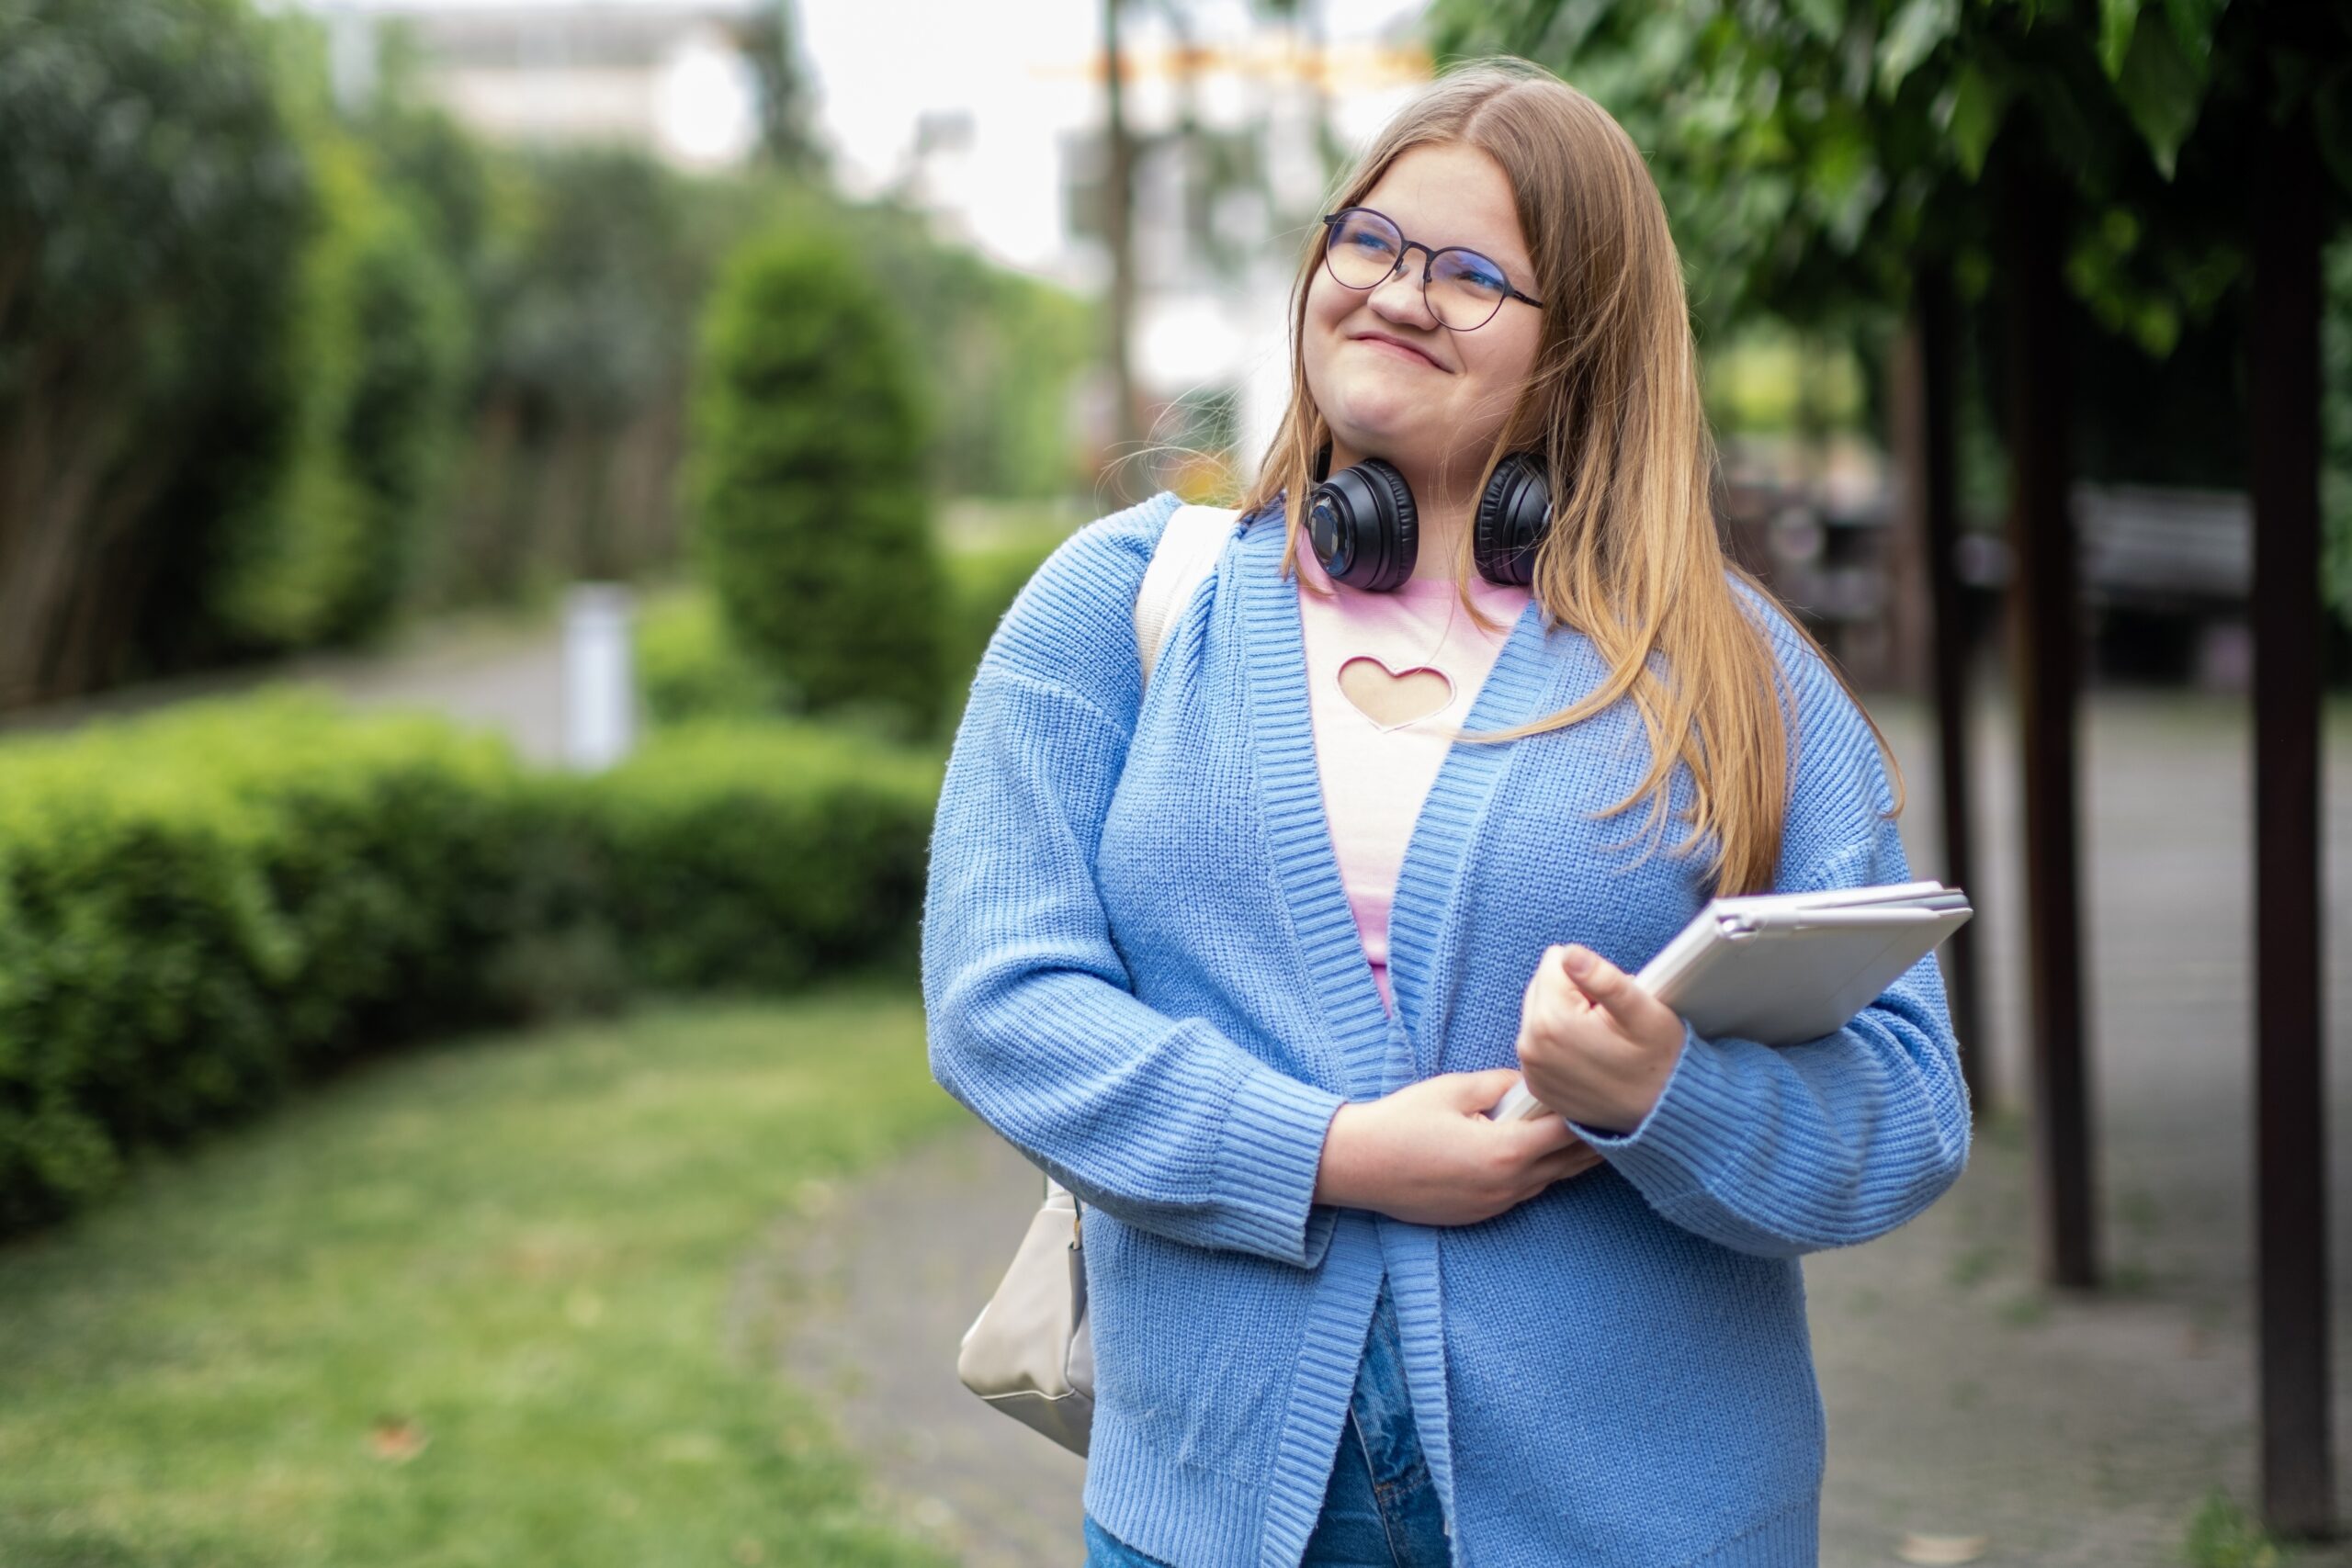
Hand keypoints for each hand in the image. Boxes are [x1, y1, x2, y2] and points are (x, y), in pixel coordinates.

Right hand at [1312, 1069, 1602, 1225]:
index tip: (1604, 1097)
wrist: (1357, 1165)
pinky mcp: (1479, 1214)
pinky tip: (1540, 1156)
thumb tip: (1532, 1083)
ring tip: (1586, 1135)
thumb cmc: (1403, 1121)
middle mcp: (1508, 1185)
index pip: (1569, 1133)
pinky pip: (1523, 1194)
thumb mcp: (1455, 1088)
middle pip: (1569, 1164)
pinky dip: (1538, 1174)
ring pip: (1549, 1182)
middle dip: (1592, 1141)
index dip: (1590, 1114)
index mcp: (1507, 1151)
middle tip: (1611, 1116)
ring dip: (1567, 1160)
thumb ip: (1503, 1083)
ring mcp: (1494, 1204)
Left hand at [1515, 944, 1687, 1134]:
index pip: (1556, 961)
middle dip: (1575, 995)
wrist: (1662, 1114)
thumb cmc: (1660, 1061)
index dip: (1589, 976)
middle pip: (1543, 986)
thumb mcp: (1643, 1012)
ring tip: (1602, 1040)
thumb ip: (1603, 978)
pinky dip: (1561, 1043)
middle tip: (1608, 1021)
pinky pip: (1540, 1042)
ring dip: (1567, 1017)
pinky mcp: (1536, 1083)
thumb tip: (1569, 954)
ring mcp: (1530, 1068)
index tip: (1609, 1003)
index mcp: (1552, 1021)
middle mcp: (1530, 1045)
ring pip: (1541, 1012)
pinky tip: (1591, 1057)